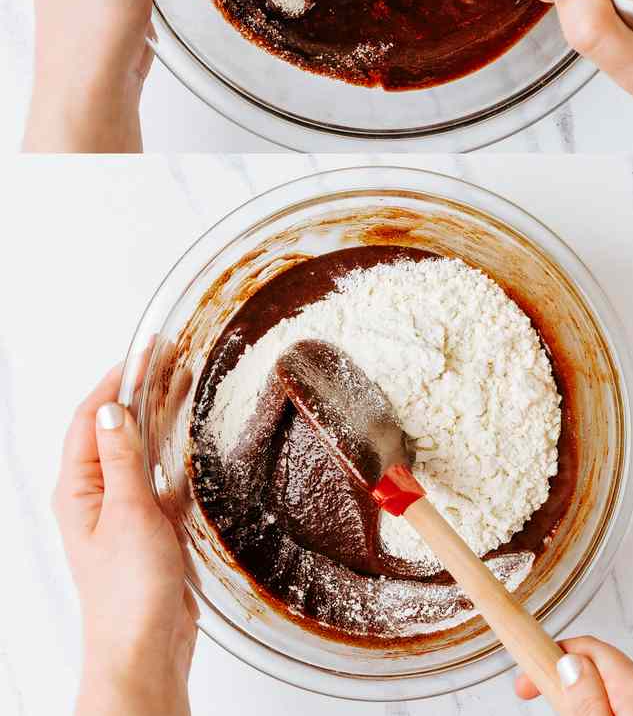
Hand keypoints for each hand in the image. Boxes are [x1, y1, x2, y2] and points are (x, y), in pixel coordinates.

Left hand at [54, 367, 194, 715]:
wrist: (144, 645)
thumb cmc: (127, 591)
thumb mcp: (127, 513)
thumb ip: (122, 460)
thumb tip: (114, 410)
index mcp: (78, 490)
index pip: (92, 418)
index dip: (116, 378)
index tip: (145, 350)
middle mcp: (96, 497)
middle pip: (113, 429)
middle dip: (137, 389)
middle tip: (170, 357)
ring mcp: (122, 512)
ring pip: (137, 450)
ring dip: (156, 417)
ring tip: (183, 384)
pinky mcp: (148, 528)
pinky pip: (157, 476)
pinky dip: (172, 452)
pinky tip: (192, 443)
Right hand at [512, 637, 632, 714]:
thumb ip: (586, 703)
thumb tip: (568, 666)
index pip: (589, 649)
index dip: (551, 659)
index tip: (526, 679)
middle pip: (608, 673)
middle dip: (578, 690)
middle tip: (556, 711)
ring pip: (630, 694)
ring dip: (605, 706)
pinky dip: (631, 713)